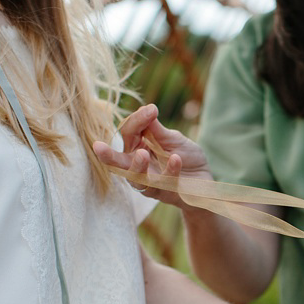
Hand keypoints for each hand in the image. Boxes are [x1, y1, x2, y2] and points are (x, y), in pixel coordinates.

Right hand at [92, 104, 211, 206]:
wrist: (206, 179)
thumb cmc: (186, 158)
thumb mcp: (173, 139)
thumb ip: (158, 130)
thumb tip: (147, 109)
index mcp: (137, 148)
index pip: (129, 134)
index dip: (137, 120)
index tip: (152, 109)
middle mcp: (138, 167)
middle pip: (119, 162)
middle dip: (107, 156)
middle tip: (97, 146)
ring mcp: (151, 183)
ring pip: (136, 179)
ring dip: (137, 167)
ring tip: (142, 154)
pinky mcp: (167, 194)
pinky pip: (164, 184)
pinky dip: (170, 170)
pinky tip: (176, 159)